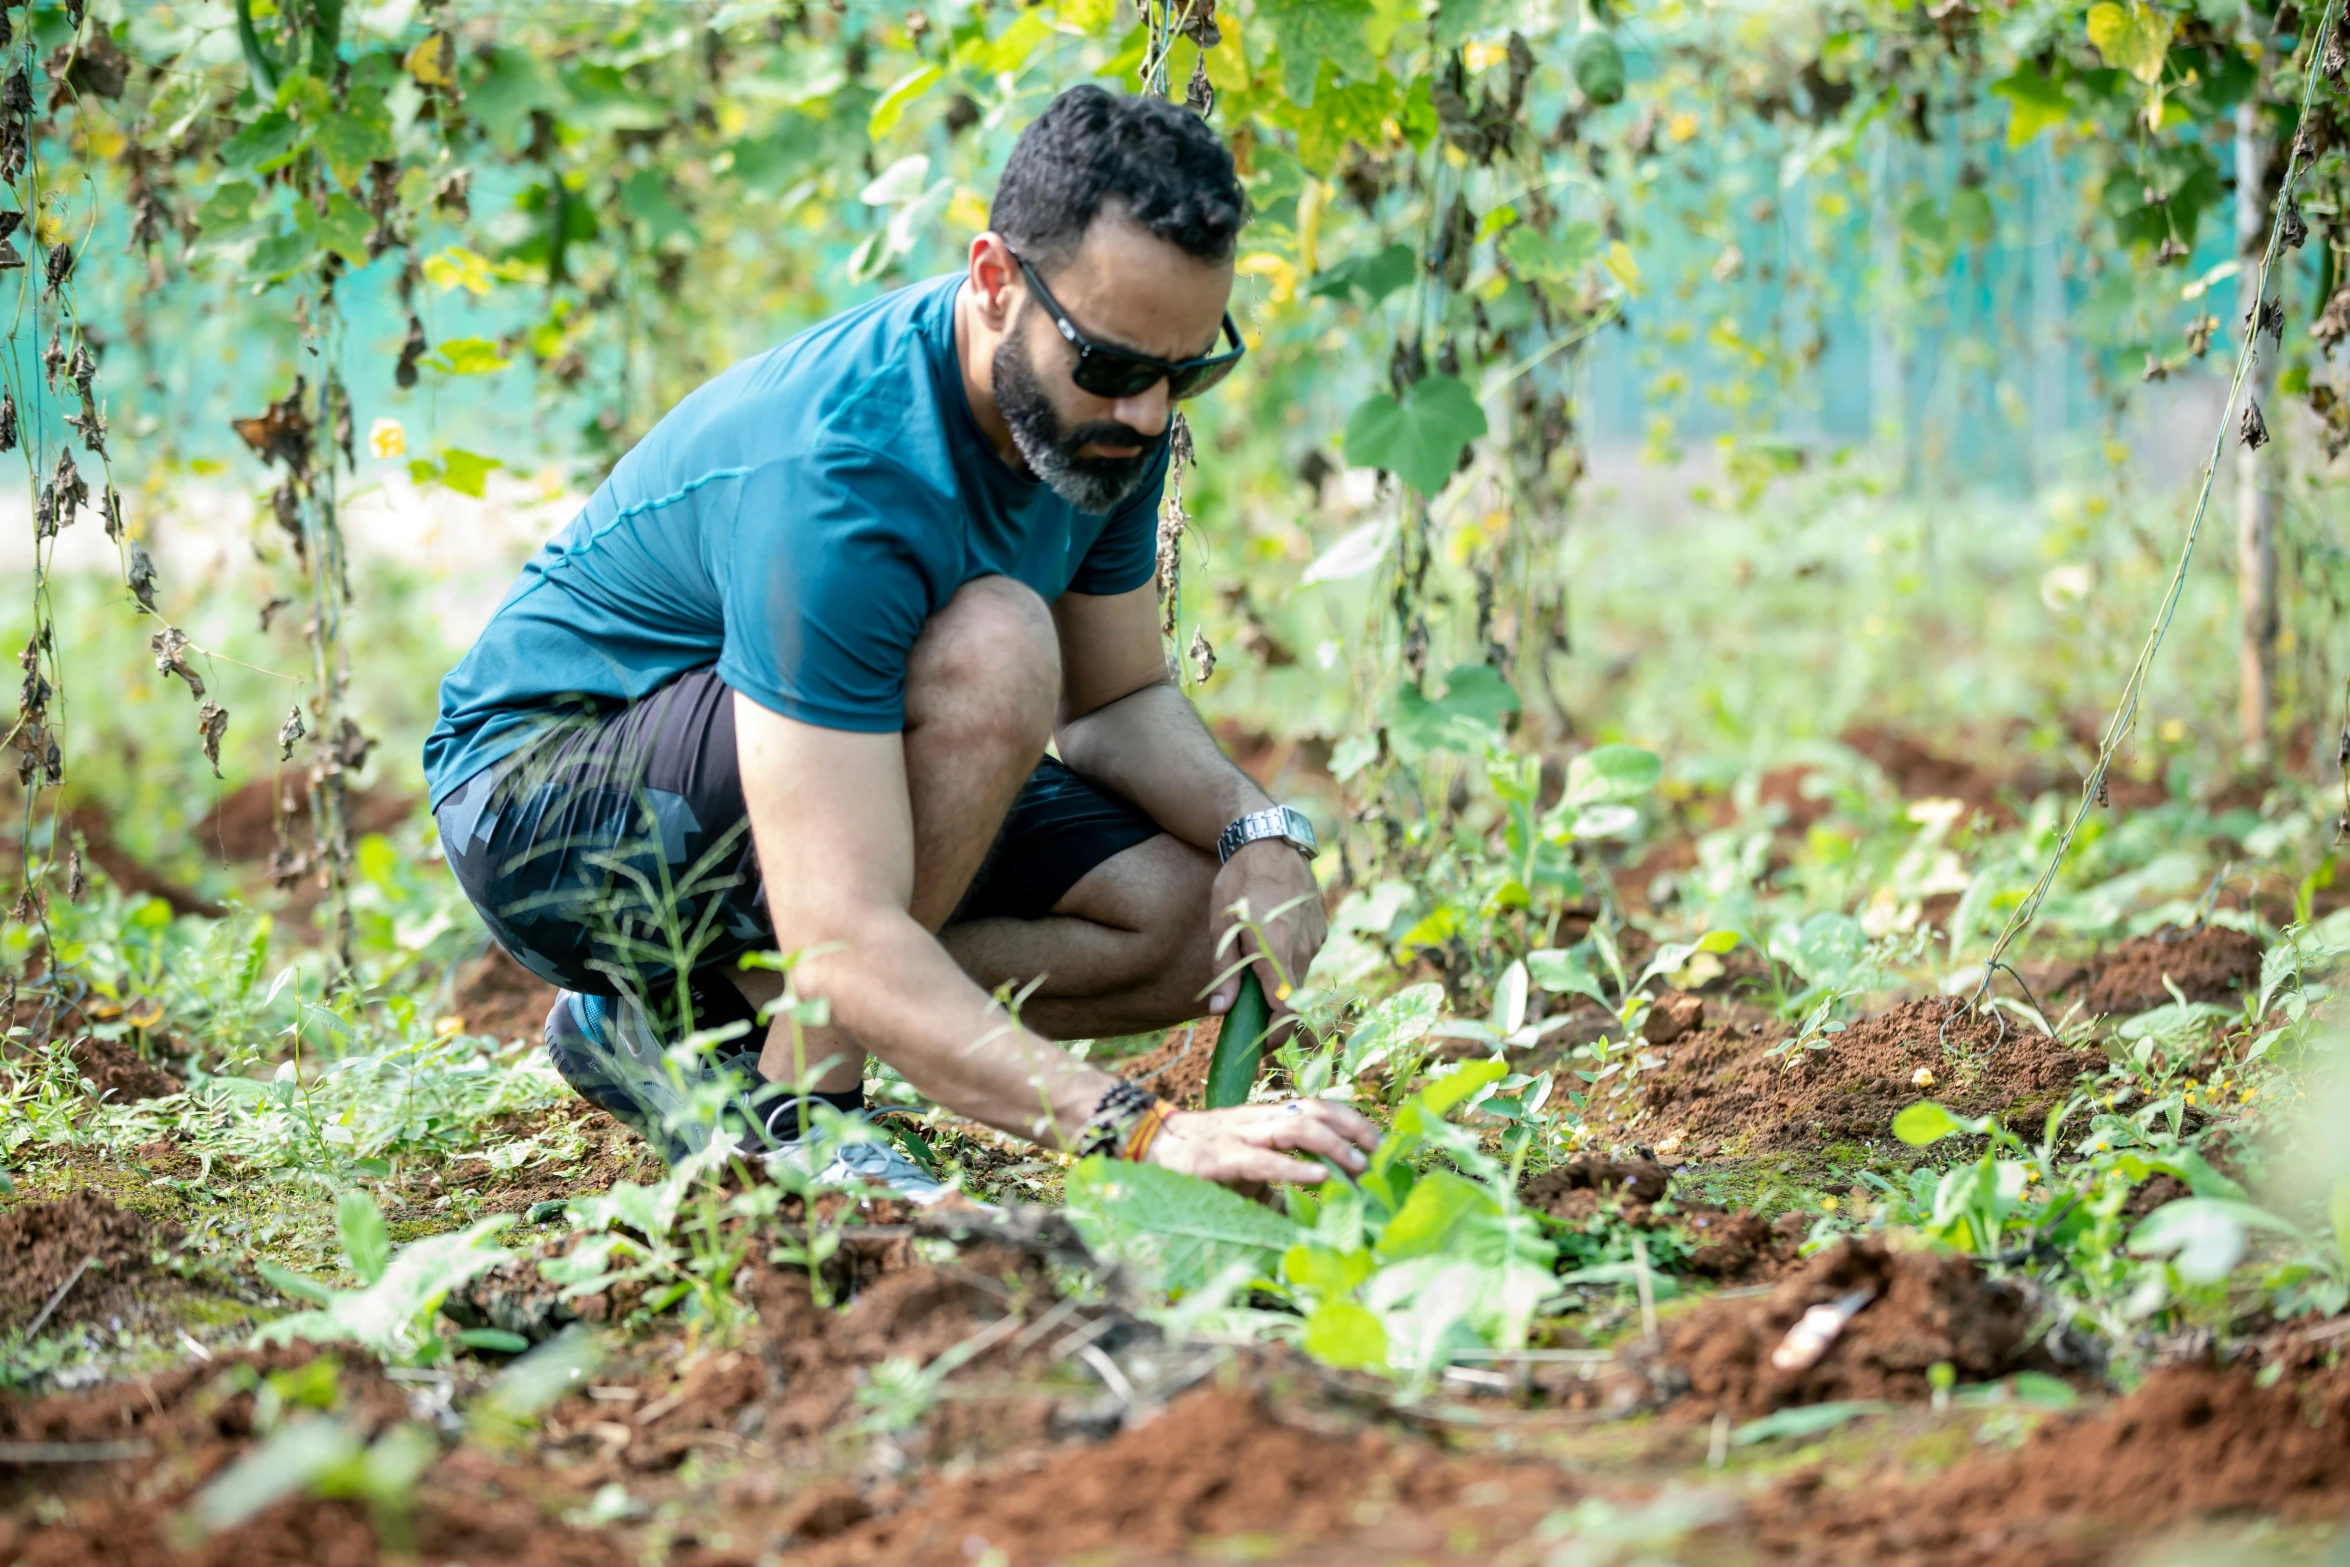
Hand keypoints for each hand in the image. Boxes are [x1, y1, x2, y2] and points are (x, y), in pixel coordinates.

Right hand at [1146, 1099, 1378, 1185]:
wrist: (1152, 1147)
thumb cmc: (1207, 1162)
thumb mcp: (1253, 1174)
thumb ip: (1283, 1192)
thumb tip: (1316, 1224)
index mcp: (1271, 1119)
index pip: (1320, 1106)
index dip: (1353, 1120)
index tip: (1382, 1145)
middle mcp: (1261, 1120)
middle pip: (1317, 1110)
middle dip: (1353, 1129)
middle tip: (1380, 1156)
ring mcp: (1242, 1135)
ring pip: (1296, 1126)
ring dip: (1333, 1145)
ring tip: (1358, 1166)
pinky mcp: (1221, 1158)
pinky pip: (1263, 1159)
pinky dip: (1295, 1168)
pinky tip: (1319, 1178)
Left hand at [1204, 839, 1327, 1023]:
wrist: (1270, 841)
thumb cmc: (1239, 883)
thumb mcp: (1221, 926)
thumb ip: (1224, 971)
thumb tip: (1220, 1012)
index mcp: (1275, 952)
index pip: (1286, 1012)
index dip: (1276, 1037)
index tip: (1260, 1048)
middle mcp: (1302, 950)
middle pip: (1292, 1000)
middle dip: (1273, 1016)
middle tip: (1249, 1022)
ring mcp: (1315, 939)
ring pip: (1298, 978)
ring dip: (1278, 985)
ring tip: (1254, 974)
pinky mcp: (1320, 929)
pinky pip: (1304, 957)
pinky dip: (1287, 963)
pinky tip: (1269, 943)